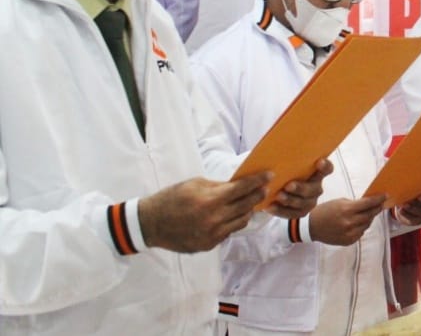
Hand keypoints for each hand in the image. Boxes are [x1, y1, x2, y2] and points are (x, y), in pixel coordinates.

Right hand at [138, 173, 269, 252]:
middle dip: (257, 195)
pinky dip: (231, 223)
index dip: (258, 181)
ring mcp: (212, 234)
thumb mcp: (194, 184)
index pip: (242, 189)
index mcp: (210, 200)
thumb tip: (238, 185)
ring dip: (246, 211)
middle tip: (264, 188)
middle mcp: (214, 219)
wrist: (150, 224)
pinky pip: (229, 232)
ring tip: (248, 203)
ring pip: (241, 221)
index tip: (270, 175)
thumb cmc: (172, 198)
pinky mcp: (208, 245)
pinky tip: (229, 216)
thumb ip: (218, 186)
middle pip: (246, 206)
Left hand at [266, 158, 333, 218]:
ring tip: (278, 196)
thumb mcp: (289, 165)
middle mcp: (316, 187)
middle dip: (301, 188)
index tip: (319, 161)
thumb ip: (289, 159)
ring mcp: (310, 201)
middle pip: (314, 189)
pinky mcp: (301, 212)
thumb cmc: (286, 173)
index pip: (327, 169)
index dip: (325, 166)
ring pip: (303, 202)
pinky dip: (281, 211)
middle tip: (288, 185)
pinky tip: (270, 207)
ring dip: (290, 199)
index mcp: (317, 173)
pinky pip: (292, 214)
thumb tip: (279, 144)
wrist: (280, 192)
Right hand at [309, 196, 386, 245]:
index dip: (378, 199)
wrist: (312, 227)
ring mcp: (349, 233)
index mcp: (347, 210)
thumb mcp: (340, 202)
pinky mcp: (348, 241)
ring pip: (367, 225)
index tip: (386, 195)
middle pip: (370, 215)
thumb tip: (370, 203)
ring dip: (369, 218)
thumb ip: (355, 204)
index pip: (368, 204)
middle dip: (377, 208)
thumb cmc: (326, 210)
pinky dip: (362, 227)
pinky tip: (359, 222)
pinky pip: (361, 233)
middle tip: (381, 204)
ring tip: (369, 213)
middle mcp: (350, 222)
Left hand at [396, 184, 420, 225]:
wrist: (406, 210)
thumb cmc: (412, 194)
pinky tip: (401, 210)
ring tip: (405, 204)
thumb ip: (416, 182)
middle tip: (420, 197)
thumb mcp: (415, 188)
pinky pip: (413, 218)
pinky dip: (406, 214)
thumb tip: (410, 168)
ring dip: (412, 208)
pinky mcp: (418, 221)